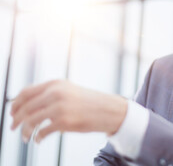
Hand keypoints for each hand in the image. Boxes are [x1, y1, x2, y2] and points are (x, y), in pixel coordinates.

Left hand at [10, 80, 126, 142]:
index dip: (15, 104)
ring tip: (25, 137)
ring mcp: (60, 107)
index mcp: (55, 84)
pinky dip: (37, 138)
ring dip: (25, 131)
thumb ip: (50, 93)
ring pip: (31, 121)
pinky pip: (42, 132)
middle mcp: (55, 93)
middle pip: (25, 108)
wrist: (108, 109)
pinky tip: (38, 140)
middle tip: (14, 128)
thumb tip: (28, 103)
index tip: (12, 113)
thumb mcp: (69, 90)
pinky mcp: (65, 122)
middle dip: (16, 120)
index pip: (25, 93)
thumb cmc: (88, 102)